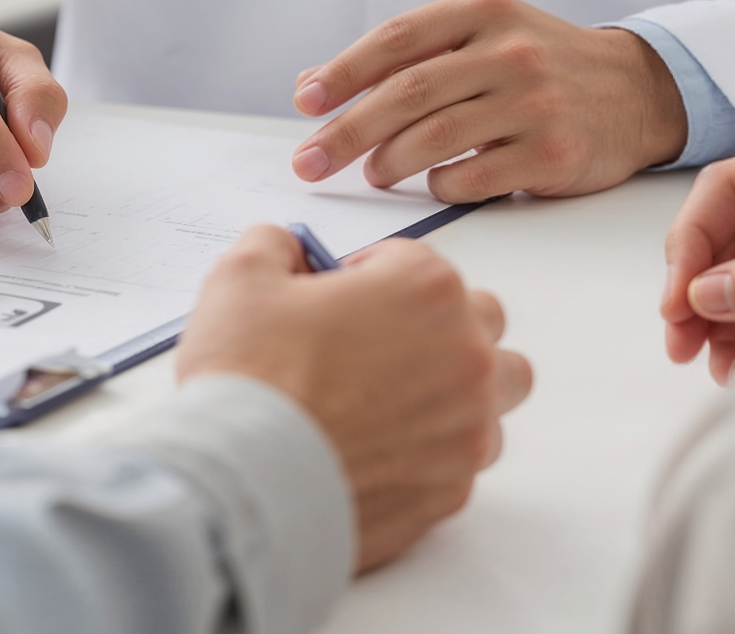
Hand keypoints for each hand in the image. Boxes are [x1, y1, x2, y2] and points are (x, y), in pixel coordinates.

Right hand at [178, 227, 533, 571]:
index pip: (418, 262)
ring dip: (455, 391)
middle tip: (377, 344)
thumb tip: (285, 249)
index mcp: (427, 290)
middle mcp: (465, 355)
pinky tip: (380, 454)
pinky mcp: (452, 488)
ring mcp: (467, 426)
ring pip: (493, 395)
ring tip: (391, 403)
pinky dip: (431, 454)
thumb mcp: (241, 278)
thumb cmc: (248, 382)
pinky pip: (462, 461)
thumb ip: (275, 246)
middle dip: (435, 325)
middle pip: (481, 322)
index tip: (341, 297)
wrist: (241, 483)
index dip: (371, 275)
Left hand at [289, 0, 687, 203]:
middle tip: (311, 160)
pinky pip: (473, 177)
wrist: (638, 92)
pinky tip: (433, 184)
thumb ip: (408, 56)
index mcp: (483, 11)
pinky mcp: (553, 153)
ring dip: (388, 162)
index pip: (396, 39)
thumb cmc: (542, 65)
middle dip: (347, 131)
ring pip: (434, 138)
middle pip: (406, 94)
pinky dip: (440, 185)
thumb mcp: (483, 35)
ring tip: (373, 173)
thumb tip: (315, 84)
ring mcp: (534, 102)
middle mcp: (509, 51)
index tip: (306, 102)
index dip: (343, 72)